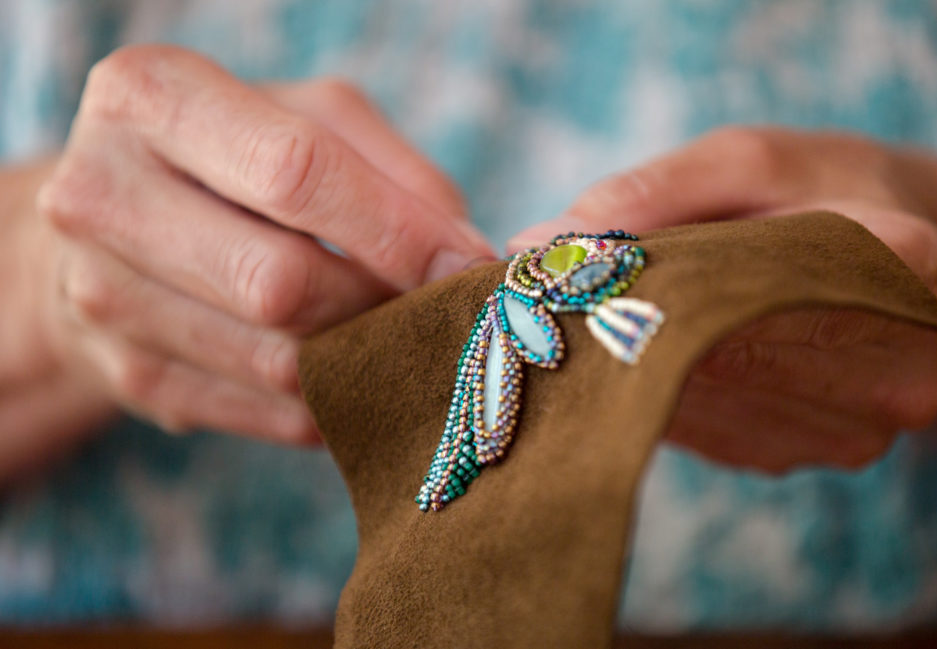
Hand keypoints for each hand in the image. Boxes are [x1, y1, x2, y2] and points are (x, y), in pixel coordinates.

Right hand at [32, 45, 493, 444]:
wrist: (118, 215)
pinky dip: (331, 402)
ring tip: (402, 337)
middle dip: (380, 305)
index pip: (295, 173)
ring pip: (276, 362)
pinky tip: (354, 372)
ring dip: (365, 359)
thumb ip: (396, 175)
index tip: (467, 267)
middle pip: (279, 283)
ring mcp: (100, 296)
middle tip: (436, 309)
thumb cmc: (239, 157)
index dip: (397, 231)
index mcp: (150, 97)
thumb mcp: (316, 121)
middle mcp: (100, 193)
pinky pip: (264, 413)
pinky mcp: (126, 374)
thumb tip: (466, 263)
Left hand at [509, 127, 936, 472]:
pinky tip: (634, 360)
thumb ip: (650, 195)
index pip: (771, 280)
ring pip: (701, 401)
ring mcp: (850, 428)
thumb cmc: (819, 190)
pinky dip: (652, 393)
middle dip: (626, 321)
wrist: (896, 252)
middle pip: (725, 350)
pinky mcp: (799, 455)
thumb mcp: (748, 160)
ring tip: (587, 319)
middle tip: (545, 296)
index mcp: (909, 263)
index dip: (664, 278)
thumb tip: (536, 245)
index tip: (571, 268)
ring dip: (630, 363)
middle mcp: (896, 365)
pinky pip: (700, 432)